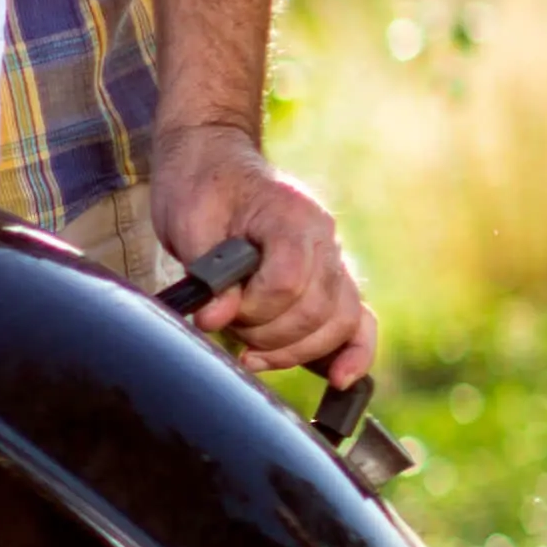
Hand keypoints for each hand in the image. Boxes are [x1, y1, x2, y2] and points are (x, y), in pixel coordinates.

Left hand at [149, 126, 377, 384]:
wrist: (214, 166)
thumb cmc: (199, 190)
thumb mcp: (187, 223)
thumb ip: (206, 272)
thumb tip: (217, 317)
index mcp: (291, 218)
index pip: (286, 283)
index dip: (251, 307)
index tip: (216, 311)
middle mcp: (323, 239)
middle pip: (316, 310)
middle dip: (266, 334)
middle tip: (227, 327)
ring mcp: (333, 261)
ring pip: (339, 323)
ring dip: (293, 350)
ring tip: (250, 352)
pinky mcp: (330, 282)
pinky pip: (358, 322)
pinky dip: (353, 353)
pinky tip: (339, 380)